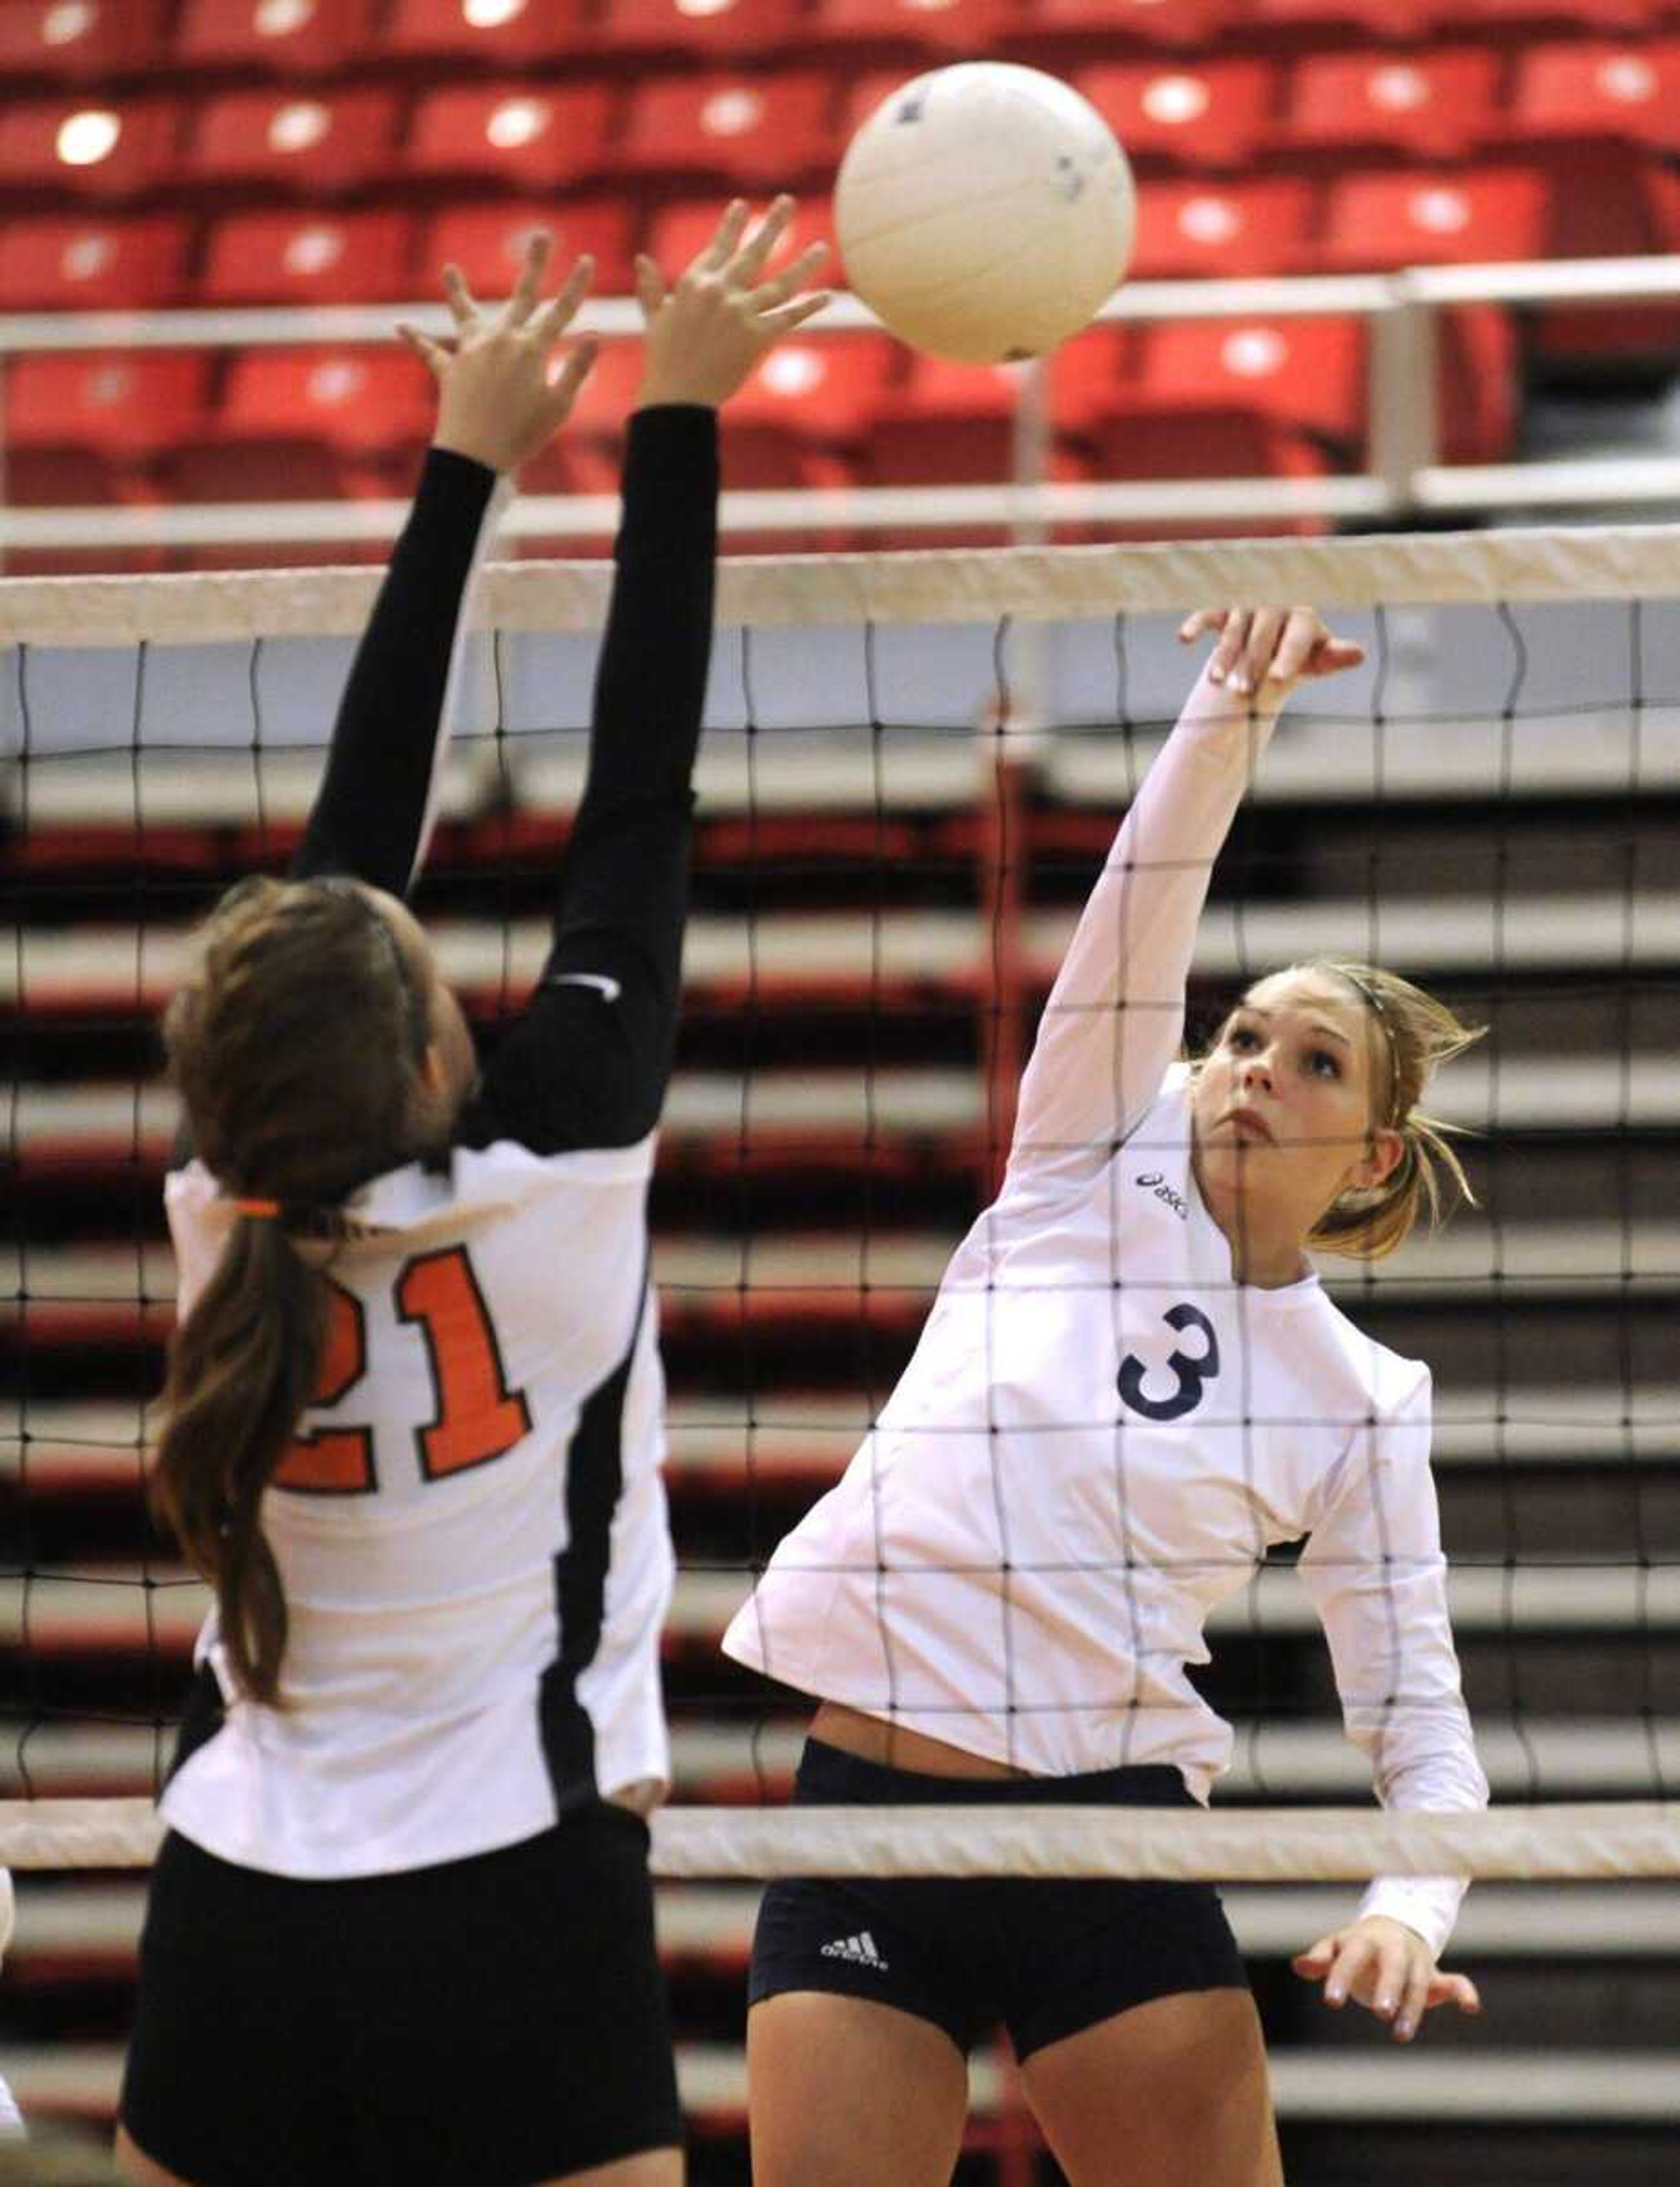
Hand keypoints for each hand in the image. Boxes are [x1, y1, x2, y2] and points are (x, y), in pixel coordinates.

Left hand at [398, 231, 597, 473]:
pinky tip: (400, 327)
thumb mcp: (558, 406)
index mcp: (532, 350)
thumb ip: (577, 368)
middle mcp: (502, 340)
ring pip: (467, 313)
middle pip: (522, 295)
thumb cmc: (523, 436)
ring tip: (449, 269)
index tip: (587, 259)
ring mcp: (472, 352)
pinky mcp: (449, 370)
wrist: (476, 456)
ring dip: (458, 290)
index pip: (561, 312)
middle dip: (535, 264)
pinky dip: (415, 339)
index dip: (577, 285)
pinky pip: (429, 352)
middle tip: (542, 235)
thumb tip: (596, 335)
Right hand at [634, 196, 830, 410]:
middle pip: (754, 253)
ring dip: (804, 265)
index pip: (719, 247)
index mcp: (695, 283)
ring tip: (823, 248)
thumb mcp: (654, 318)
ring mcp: (741, 313)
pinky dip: (810, 307)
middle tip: (787, 201)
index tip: (743, 205)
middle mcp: (721, 292)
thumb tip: (641, 259)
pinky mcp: (758, 337)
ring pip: (781, 284)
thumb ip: (651, 287)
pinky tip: (829, 296)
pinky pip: (789, 318)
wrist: (677, 396)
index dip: (732, 225)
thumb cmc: (663, 359)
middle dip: (772, 225)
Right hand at [1179, 606, 1365, 696]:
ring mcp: (1248, 606)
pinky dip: (1196, 624)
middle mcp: (1276, 605)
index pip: (1297, 635)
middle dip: (1251, 665)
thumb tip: (1361, 654)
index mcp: (1304, 616)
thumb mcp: (1314, 662)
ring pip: (1234, 630)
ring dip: (1224, 656)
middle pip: (1262, 635)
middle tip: (1243, 692)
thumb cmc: (1298, 657)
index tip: (1280, 678)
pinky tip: (1184, 638)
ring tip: (1217, 682)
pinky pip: (1209, 614)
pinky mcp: (1224, 610)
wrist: (1269, 649)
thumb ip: (1332, 658)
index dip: (1289, 656)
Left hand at [1293, 1915, 1480, 2042]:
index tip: (1330, 2001)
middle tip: (1380, 2012)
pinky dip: (1464, 1991)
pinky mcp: (1437, 1975)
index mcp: (1365, 1939)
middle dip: (1389, 1987)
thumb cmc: (1357, 1945)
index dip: (1340, 1977)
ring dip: (1413, 2007)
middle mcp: (1394, 1948)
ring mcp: (1417, 1961)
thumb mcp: (1336, 1946)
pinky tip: (1471, 2006)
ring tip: (1401, 2034)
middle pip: (1393, 1966)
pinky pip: (1455, 1981)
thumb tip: (1298, 1966)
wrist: (1394, 1926)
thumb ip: (1320, 1958)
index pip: (1351, 1957)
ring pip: (1419, 1983)